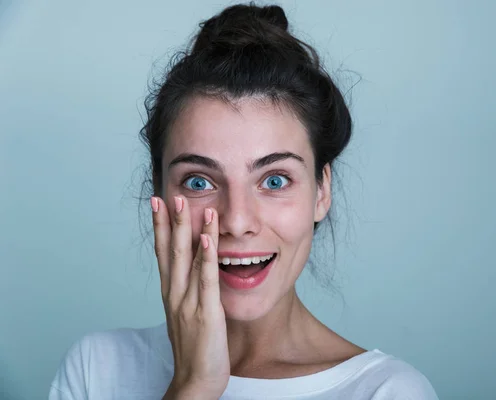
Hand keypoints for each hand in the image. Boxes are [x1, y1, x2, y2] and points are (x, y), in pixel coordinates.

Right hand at [151, 195, 229, 399]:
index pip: (163, 253)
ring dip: (186, 231)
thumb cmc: (196, 348)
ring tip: (187, 204)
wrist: (195, 380)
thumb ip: (190, 291)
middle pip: (169, 251)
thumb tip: (196, 269)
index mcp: (171, 293)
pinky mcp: (205, 312)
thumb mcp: (188, 314)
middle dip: (168, 221)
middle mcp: (175, 294)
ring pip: (186, 260)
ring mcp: (188, 302)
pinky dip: (206, 258)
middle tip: (167, 194)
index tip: (157, 203)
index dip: (159, 228)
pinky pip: (206, 280)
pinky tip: (208, 239)